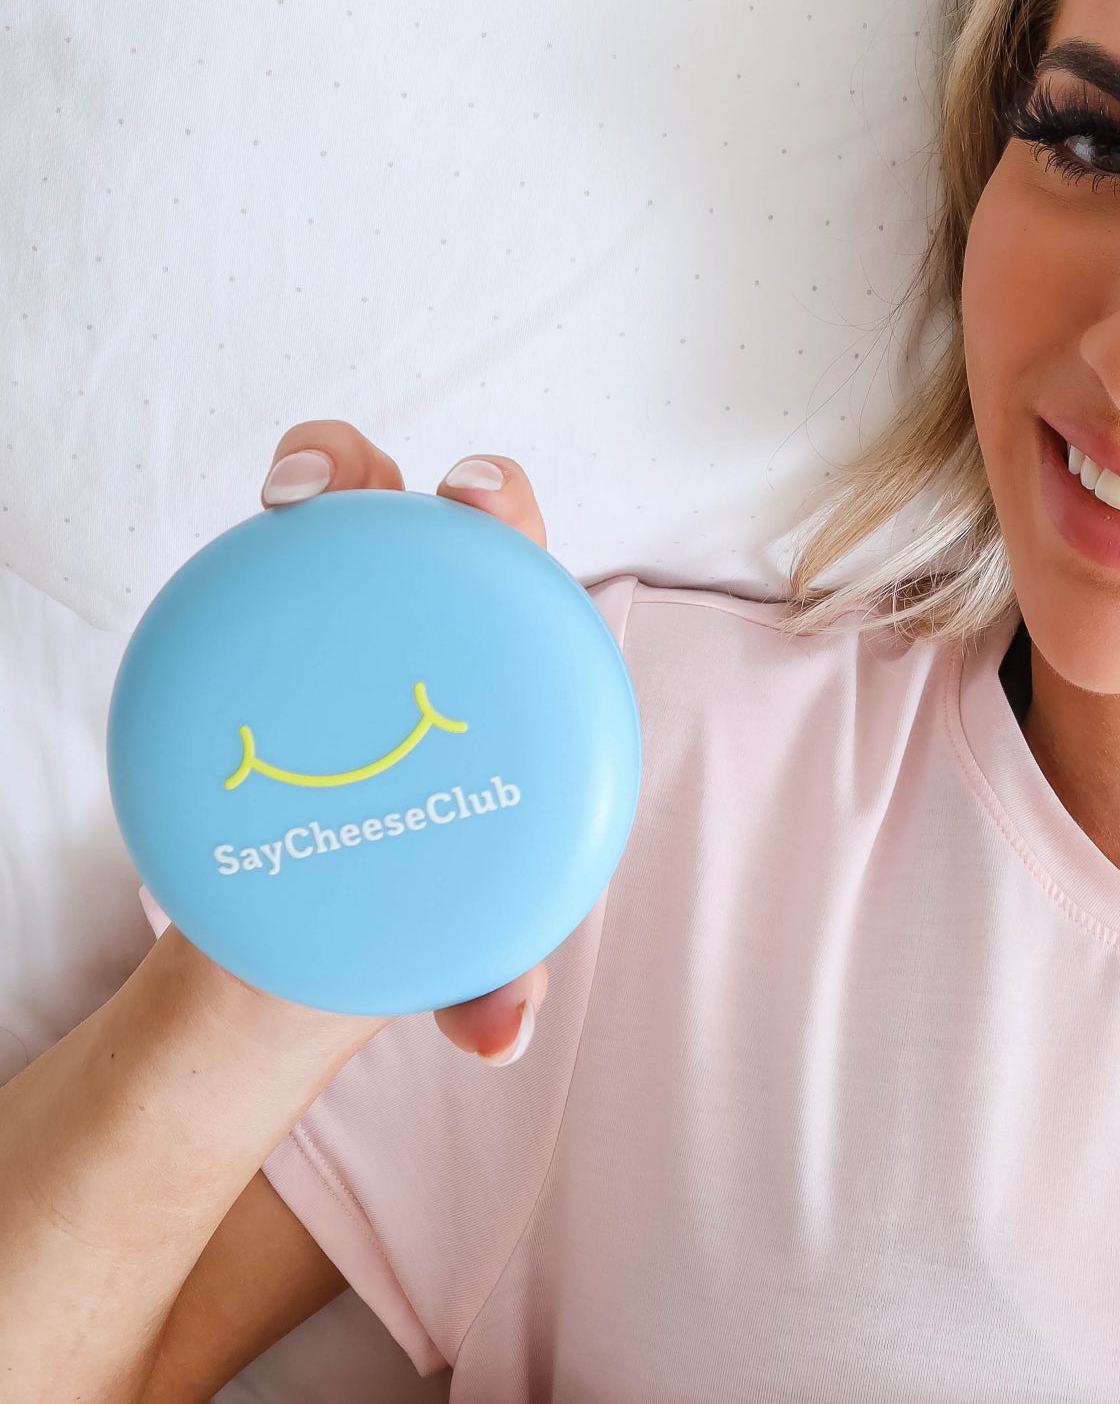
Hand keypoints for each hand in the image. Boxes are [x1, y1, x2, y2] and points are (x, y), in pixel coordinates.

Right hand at [258, 419, 549, 1064]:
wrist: (335, 914)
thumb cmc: (436, 898)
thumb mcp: (467, 942)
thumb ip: (489, 978)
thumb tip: (501, 1035)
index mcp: (519, 670)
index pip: (523, 568)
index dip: (504, 508)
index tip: (474, 496)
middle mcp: (444, 623)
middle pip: (436, 512)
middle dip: (403, 468)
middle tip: (343, 484)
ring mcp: (361, 618)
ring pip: (346, 514)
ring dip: (325, 469)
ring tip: (283, 498)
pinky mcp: (281, 639)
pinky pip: (265, 582)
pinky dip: (244, 561)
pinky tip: (213, 585)